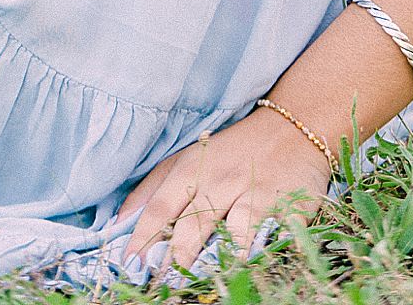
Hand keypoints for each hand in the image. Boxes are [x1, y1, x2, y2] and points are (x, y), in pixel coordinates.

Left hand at [112, 102, 331, 277]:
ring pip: (232, 232)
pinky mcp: (286, 206)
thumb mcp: (187, 158)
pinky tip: (245, 269)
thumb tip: (119, 222)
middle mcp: (221, 181)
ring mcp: (254, 195)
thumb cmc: (231, 150)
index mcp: (192, 169)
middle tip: (159, 285)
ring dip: (216, 259)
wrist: (293, 127)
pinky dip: (259, 253)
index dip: (143, 238)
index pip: (161, 207)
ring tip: (198, 282)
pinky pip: (272, 235)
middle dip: (174, 258)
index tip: (129, 265)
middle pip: (193, 225)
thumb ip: (153, 188)